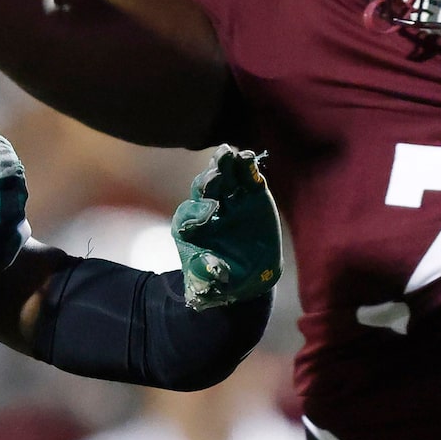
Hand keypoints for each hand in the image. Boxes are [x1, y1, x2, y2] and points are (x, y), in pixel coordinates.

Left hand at [168, 146, 282, 309]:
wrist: (252, 275)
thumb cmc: (226, 279)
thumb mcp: (213, 284)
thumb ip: (206, 274)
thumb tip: (204, 266)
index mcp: (192, 230)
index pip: (187, 216)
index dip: (195, 216)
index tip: (208, 216)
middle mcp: (209, 210)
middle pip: (203, 191)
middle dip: (207, 183)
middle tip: (214, 177)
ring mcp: (230, 200)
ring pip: (223, 179)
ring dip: (224, 167)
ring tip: (228, 155)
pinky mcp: (252, 195)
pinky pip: (248, 178)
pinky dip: (247, 168)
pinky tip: (248, 159)